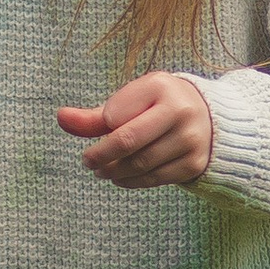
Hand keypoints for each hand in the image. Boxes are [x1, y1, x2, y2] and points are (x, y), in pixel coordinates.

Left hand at [60, 70, 214, 186]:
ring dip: (113, 172)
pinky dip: (130, 182)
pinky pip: (153, 179)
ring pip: (139, 164)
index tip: (99, 130)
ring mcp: (190, 139)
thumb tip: (60, 118)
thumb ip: (94, 115)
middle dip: (101, 156)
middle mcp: (180, 111)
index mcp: (161, 86)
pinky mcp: (193, 164)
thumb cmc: (157, 106)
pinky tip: (120, 178)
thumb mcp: (130, 101)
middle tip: (87, 161)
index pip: (116, 115)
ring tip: (101, 171)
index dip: (101, 128)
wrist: (208, 118)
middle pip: (128, 142)